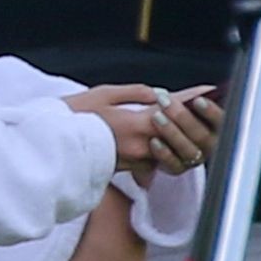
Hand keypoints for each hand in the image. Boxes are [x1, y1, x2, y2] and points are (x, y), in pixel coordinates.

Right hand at [61, 83, 222, 184]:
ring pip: (167, 152)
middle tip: (200, 110)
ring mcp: (135, 160)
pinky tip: (159, 144)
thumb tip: (158, 93)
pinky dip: (158, 154)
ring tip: (182, 128)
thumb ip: (135, 93)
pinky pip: (151, 163)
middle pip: (178, 135)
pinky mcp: (126, 169)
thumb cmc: (73, 117)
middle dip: (189, 122)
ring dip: (175, 141)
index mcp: (138, 122)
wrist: (54, 147)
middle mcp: (142, 144)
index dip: (192, 100)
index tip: (207, 90)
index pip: (175, 110)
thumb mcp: (103, 94)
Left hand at [147, 84, 222, 178]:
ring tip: (156, 116)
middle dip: (183, 118)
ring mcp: (196, 158)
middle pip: (202, 136)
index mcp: (219, 127)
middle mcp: (210, 146)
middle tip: (165, 101)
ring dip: (172, 132)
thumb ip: (199, 96)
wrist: (161, 131)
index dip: (211, 112)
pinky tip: (154, 140)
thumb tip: (208, 89)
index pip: (222, 121)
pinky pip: (173, 164)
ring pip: (188, 150)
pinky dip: (163, 152)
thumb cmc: (181, 113)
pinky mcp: (179, 168)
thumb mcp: (191, 101)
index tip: (198, 100)